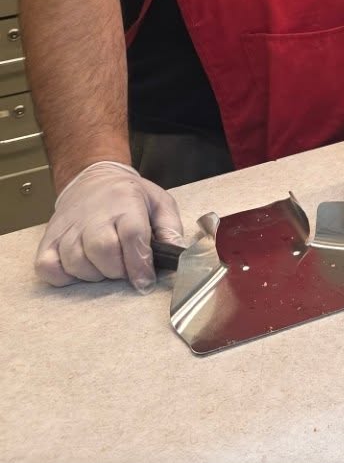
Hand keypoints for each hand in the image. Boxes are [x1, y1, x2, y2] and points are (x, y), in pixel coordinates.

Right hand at [34, 161, 184, 292]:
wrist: (92, 180)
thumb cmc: (128, 196)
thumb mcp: (159, 202)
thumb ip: (170, 228)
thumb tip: (177, 254)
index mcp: (125, 202)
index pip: (132, 235)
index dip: (139, 263)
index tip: (145, 282)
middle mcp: (94, 214)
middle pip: (103, 251)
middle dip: (117, 270)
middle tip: (124, 268)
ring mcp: (68, 228)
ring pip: (76, 263)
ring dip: (93, 274)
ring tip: (105, 264)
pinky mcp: (48, 240)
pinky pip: (48, 268)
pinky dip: (63, 276)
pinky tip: (79, 268)